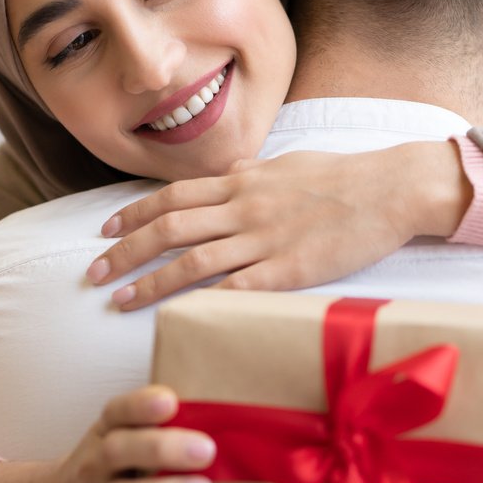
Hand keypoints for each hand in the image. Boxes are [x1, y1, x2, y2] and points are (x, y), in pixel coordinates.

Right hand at [0, 385, 215, 482]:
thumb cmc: (101, 471)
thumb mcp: (115, 440)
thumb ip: (153, 428)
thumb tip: (221, 418)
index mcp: (105, 433)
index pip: (117, 411)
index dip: (142, 405)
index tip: (170, 402)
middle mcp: (95, 465)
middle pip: (121, 450)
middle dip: (163, 448)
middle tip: (206, 449)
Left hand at [87, 141, 472, 310]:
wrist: (389, 188)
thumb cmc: (342, 176)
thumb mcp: (288, 164)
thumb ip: (252, 171)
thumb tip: (230, 171)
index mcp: (241, 182)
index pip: (173, 197)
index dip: (134, 214)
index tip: (105, 231)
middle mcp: (243, 208)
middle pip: (168, 229)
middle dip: (125, 252)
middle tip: (93, 274)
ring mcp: (264, 239)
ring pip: (192, 261)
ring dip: (150, 282)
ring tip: (120, 301)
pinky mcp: (289, 269)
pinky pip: (237, 288)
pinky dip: (204, 301)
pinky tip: (178, 318)